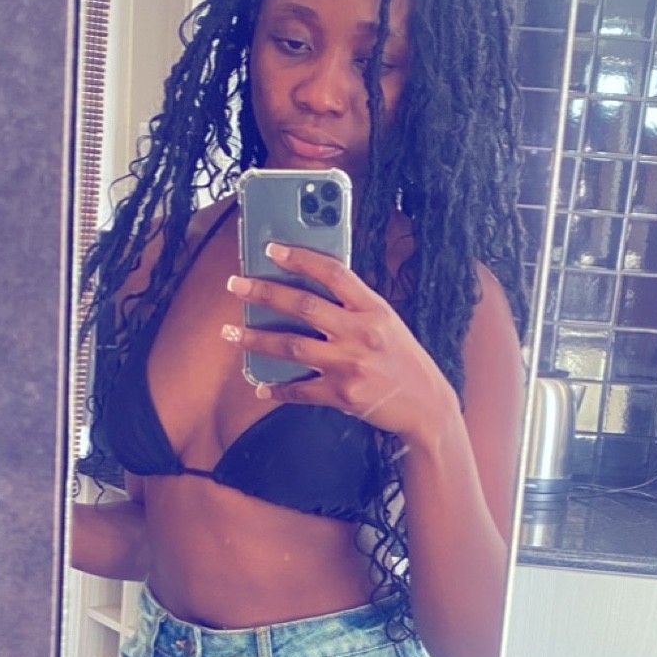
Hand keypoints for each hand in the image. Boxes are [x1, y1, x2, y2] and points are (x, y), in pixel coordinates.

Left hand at [222, 241, 457, 446]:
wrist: (426, 406)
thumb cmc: (403, 360)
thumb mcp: (387, 324)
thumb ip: (354, 308)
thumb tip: (308, 290)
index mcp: (374, 310)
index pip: (334, 273)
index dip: (300, 258)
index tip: (271, 250)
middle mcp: (362, 334)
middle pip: (304, 306)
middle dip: (264, 293)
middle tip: (236, 285)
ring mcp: (351, 365)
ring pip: (292, 346)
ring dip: (255, 339)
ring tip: (230, 332)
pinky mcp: (343, 395)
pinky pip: (300, 390)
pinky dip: (277, 389)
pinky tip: (260, 386)